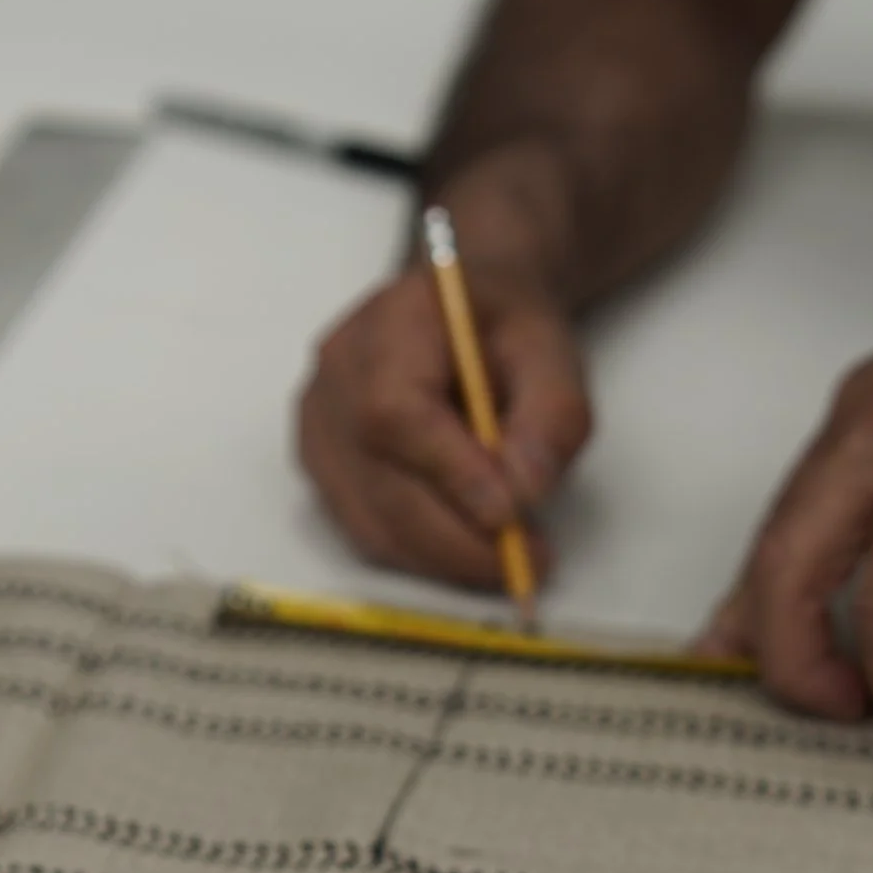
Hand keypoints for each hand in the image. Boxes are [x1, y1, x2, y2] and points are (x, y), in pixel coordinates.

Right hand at [296, 255, 592, 589]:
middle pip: (378, 479)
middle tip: (529, 561)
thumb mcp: (553, 353)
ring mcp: (318, 422)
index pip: (395, 411)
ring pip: (368, 518)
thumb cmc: (505, 327)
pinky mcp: (320, 464)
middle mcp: (336, 373)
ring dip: (442, 558)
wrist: (466, 311)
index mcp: (392, 323)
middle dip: (457, 539)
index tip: (510, 516)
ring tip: (509, 560)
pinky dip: (420, 554)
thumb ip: (552, 416)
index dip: (449, 473)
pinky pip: (363, 527)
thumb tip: (524, 491)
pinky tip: (466, 551)